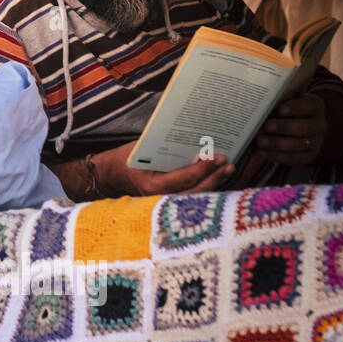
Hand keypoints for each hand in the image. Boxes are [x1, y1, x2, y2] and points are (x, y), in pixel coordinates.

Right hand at [95, 141, 235, 197]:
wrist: (115, 175)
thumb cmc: (129, 159)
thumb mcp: (143, 149)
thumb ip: (165, 148)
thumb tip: (194, 138)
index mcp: (152, 185)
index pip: (183, 179)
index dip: (201, 169)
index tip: (216, 158)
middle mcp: (160, 199)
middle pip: (195, 192)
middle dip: (214, 177)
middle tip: (227, 163)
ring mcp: (166, 203)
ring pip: (197, 197)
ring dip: (215, 183)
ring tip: (228, 169)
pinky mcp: (172, 203)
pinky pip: (194, 196)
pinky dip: (207, 186)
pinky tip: (219, 177)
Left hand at [255, 93, 325, 165]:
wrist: (296, 127)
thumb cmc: (286, 110)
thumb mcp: (285, 102)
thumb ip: (278, 103)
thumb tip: (262, 106)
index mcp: (315, 106)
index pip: (308, 105)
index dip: (295, 108)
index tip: (281, 110)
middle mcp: (319, 124)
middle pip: (305, 127)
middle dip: (285, 127)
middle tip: (267, 126)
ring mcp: (316, 141)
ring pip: (300, 144)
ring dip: (278, 144)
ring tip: (260, 141)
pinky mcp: (309, 155)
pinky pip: (294, 158)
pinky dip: (276, 156)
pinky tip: (262, 152)